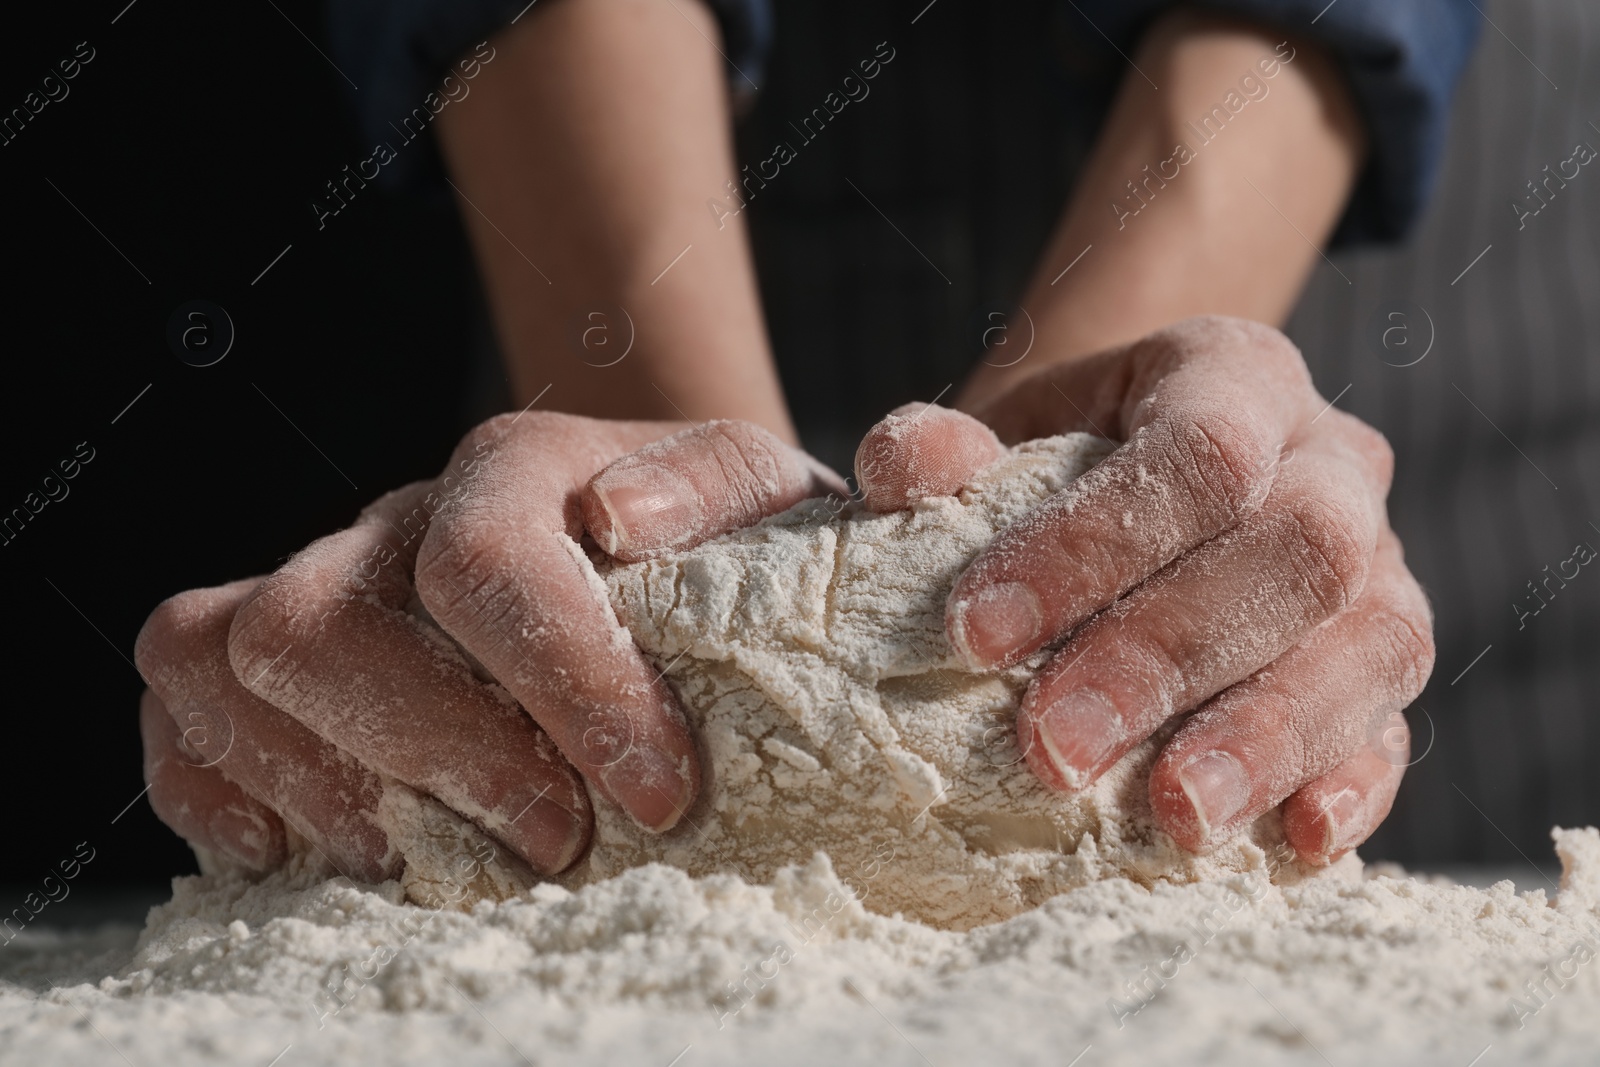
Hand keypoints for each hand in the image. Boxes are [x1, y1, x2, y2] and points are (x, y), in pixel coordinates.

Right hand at [136, 413, 841, 874]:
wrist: (679, 551)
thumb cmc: (737, 553)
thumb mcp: (788, 514)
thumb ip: (806, 488)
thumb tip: (704, 502)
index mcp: (525, 466)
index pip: (488, 560)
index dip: (562, 688)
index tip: (658, 794)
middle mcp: (407, 514)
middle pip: (323, 618)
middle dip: (440, 753)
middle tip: (557, 842)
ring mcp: (333, 578)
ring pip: (223, 652)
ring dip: (326, 781)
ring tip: (439, 856)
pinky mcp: (283, 658)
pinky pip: (179, 701)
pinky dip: (220, 786)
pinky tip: (312, 848)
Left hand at [855, 316, 1432, 863]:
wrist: (1125, 482)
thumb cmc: (1053, 466)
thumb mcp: (993, 436)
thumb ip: (941, 448)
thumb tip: (901, 469)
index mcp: (1233, 373)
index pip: (1199, 450)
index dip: (1094, 544)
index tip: (975, 635)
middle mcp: (1330, 458)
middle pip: (1300, 548)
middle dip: (1173, 653)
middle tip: (1055, 746)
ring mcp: (1380, 563)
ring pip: (1374, 641)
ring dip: (1268, 737)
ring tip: (1173, 817)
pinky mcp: (1385, 663)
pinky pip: (1395, 724)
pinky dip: (1349, 786)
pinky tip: (1288, 839)